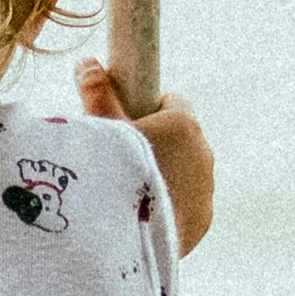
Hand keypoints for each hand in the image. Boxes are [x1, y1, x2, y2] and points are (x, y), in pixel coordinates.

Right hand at [77, 54, 213, 251]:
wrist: (121, 234)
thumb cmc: (111, 171)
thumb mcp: (100, 127)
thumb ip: (96, 92)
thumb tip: (88, 62)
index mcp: (184, 125)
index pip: (173, 102)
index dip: (148, 106)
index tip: (127, 118)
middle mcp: (204, 154)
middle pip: (181, 139)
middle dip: (157, 145)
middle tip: (120, 159)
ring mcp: (206, 190)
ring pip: (186, 173)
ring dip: (165, 177)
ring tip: (127, 191)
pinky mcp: (202, 222)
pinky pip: (186, 206)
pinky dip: (169, 207)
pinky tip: (141, 217)